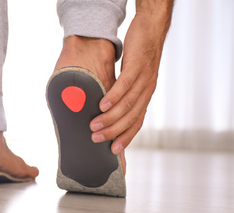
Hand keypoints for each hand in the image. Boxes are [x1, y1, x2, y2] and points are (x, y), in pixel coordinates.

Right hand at [90, 13, 170, 153]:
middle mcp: (147, 90)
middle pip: (131, 117)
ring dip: (110, 118)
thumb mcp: (134, 78)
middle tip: (97, 139)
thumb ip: (124, 94)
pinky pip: (125, 85)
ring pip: (127, 104)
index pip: (137, 122)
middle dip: (113, 131)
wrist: (151, 29)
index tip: (113, 150)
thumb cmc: (139, 54)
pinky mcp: (137, 66)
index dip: (126, 137)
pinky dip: (113, 97)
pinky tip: (102, 105)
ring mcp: (143, 78)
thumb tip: (106, 107)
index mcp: (145, 96)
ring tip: (94, 126)